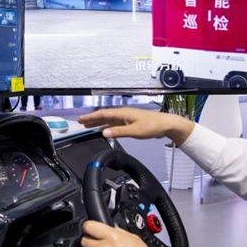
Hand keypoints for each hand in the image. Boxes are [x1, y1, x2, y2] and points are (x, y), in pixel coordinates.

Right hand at [78, 108, 194, 144]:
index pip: (103, 114)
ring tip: (89, 126)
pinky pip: (115, 124)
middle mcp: (123, 114)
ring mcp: (126, 118)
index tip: (81, 120)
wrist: (165, 124)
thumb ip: (119, 132)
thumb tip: (104, 133)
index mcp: (123, 113)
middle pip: (104, 116)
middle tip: (81, 122)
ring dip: (98, 123)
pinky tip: (104, 130)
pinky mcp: (130, 123)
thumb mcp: (135, 130)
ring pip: (109, 120)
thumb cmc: (153, 125)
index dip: (91, 117)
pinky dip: (107, 127)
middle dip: (92, 119)